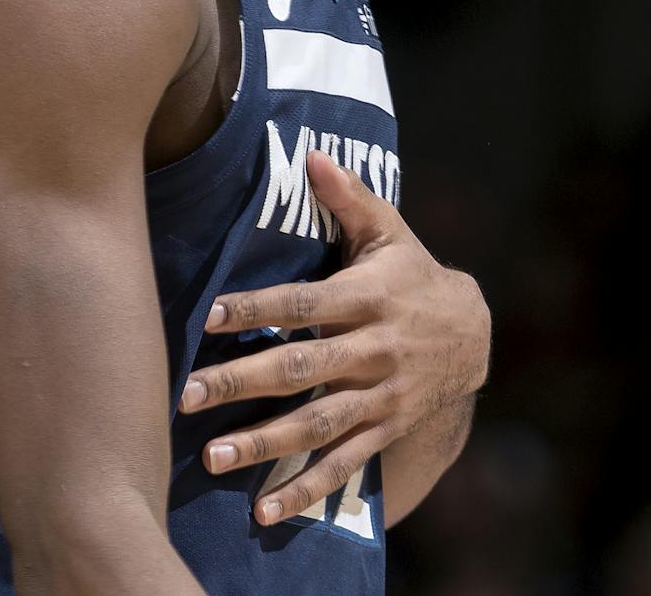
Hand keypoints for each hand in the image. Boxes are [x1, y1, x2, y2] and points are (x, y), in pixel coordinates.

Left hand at [177, 151, 489, 525]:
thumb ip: (347, 196)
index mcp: (366, 298)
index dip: (257, 309)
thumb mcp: (388, 229)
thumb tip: (311, 152)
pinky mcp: (385, 431)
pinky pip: (344, 466)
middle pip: (300, 370)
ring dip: (265, 445)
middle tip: (187, 396)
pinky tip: (263, 512)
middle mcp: (372, 352)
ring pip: (317, 426)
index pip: (303, 304)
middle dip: (242, 384)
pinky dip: (305, 491)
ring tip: (213, 459)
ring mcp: (380, 398)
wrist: (475, 334)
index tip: (208, 316)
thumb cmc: (411, 272)